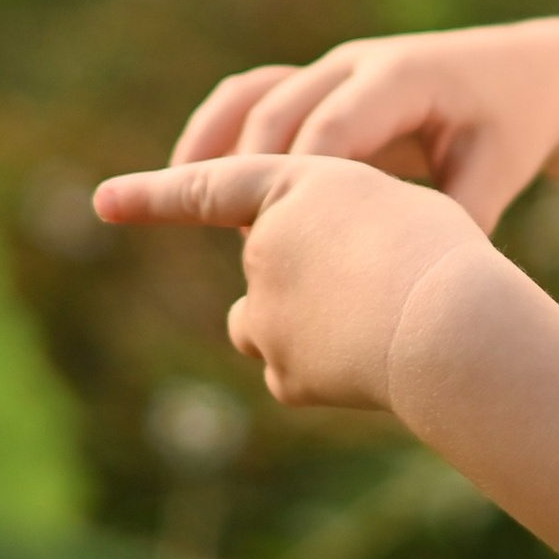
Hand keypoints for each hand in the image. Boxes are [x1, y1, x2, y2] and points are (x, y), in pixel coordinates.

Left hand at [92, 146, 494, 410]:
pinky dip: (326, 371)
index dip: (153, 195)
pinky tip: (371, 366)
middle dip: (306, 278)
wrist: (455, 324)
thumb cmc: (442, 256)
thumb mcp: (391, 208)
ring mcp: (266, 313)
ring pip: (269, 324)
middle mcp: (264, 246)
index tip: (102, 202)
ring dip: (305, 327)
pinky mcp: (283, 372)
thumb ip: (332, 228)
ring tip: (376, 326)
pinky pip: (296, 372)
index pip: (210, 187)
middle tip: (380, 284)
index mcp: (294, 185)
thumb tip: (305, 285)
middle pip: (266, 265)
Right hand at [161, 21, 558, 233]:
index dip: (299, 185)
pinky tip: (190, 183)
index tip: (279, 242)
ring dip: (212, 141)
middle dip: (252, 173)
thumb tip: (413, 287)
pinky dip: (219, 133)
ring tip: (172, 194)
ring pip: (253, 94)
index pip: (332, 127)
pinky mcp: (319, 86)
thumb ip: (455, 219)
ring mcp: (333, 71)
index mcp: (402, 78)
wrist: (522, 75)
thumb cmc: (511, 128)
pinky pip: (253, 98)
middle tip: (239, 245)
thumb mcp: (497, 171)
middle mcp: (357, 65)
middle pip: (281, 109)